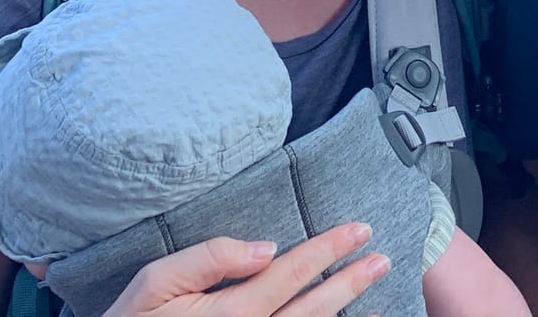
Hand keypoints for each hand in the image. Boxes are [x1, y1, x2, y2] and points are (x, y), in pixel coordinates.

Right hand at [101, 224, 389, 316]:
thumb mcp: (155, 284)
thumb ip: (210, 259)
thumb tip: (265, 247)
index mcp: (232, 313)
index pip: (291, 273)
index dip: (328, 249)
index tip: (359, 229)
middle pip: (313, 309)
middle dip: (350, 282)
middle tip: (382, 259)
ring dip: (345, 313)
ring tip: (375, 293)